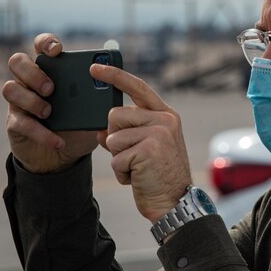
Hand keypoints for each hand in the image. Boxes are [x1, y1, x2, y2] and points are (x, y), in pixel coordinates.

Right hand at [2, 34, 98, 172]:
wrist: (64, 157)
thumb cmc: (79, 125)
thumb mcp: (93, 111)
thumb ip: (99, 98)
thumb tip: (111, 87)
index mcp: (50, 70)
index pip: (41, 45)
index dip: (46, 42)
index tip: (57, 50)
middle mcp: (30, 81)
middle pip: (17, 61)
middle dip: (34, 73)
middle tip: (51, 88)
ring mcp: (20, 101)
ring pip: (10, 88)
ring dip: (31, 100)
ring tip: (50, 112)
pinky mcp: (15, 123)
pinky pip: (20, 122)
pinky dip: (41, 133)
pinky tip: (58, 142)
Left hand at [91, 64, 192, 222]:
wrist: (175, 202)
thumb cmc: (158, 175)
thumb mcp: (148, 146)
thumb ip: (129, 131)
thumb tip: (101, 128)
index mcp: (165, 115)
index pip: (137, 87)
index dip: (114, 76)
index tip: (94, 68)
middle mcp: (165, 120)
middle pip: (115, 115)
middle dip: (115, 138)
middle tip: (133, 155)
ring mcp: (158, 134)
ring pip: (113, 138)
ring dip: (118, 158)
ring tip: (138, 168)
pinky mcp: (148, 150)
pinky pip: (116, 158)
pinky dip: (122, 173)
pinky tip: (138, 178)